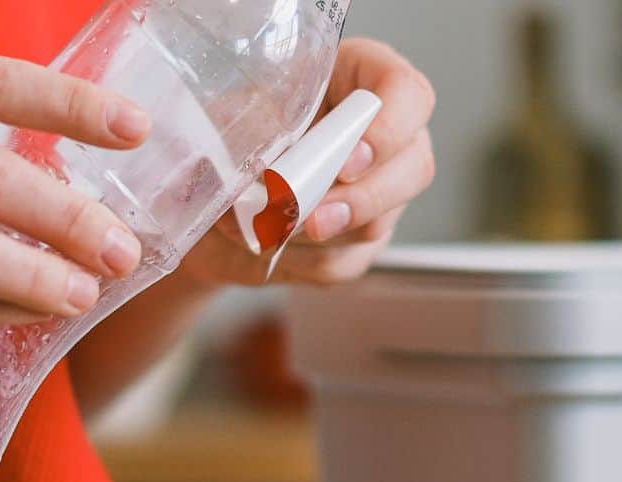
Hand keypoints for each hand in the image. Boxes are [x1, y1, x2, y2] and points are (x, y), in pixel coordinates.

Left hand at [180, 37, 435, 286]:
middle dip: (363, 199)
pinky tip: (268, 241)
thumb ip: (261, 128)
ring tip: (262, 225)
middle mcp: (384, 136)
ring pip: (378, 223)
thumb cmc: (229, 136)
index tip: (350, 159)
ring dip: (316, 233)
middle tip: (314, 216)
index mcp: (360, 80)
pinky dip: (299, 258)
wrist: (208, 194)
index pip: (408, 95)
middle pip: (413, 168)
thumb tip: (273, 167)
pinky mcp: (358, 242)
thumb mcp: (236, 113)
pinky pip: (344, 261)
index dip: (389, 130)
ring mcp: (378, 192)